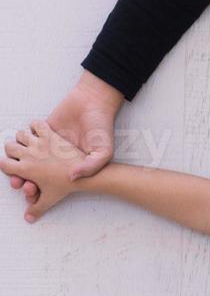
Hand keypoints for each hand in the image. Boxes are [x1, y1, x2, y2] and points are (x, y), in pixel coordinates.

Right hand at [1, 121, 83, 221]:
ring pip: (20, 134)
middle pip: (9, 147)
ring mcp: (39, 143)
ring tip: (31, 143)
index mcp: (25, 169)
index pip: (4, 164)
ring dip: (23, 137)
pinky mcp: (51, 133)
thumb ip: (38, 208)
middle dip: (12, 150)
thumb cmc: (68, 186)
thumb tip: (28, 219)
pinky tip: (40, 132)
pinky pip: (37, 124)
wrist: (90, 174)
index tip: (15, 166)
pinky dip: (36, 126)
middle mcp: (29, 154)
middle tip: (22, 153)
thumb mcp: (52, 198)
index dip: (7, 165)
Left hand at [7, 71, 122, 204]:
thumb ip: (91, 167)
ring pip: (24, 156)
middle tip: (23, 184)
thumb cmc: (102, 129)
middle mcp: (55, 157)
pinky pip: (25, 135)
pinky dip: (22, 139)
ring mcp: (47, 143)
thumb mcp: (105, 152)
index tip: (32, 191)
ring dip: (19, 160)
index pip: (48, 184)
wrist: (95, 104)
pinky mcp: (42, 129)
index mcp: (68, 165)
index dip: (37, 190)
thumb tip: (72, 177)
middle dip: (23, 181)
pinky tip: (27, 143)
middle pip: (31, 174)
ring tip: (20, 165)